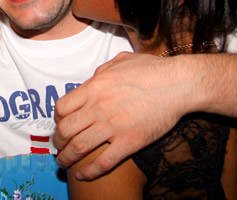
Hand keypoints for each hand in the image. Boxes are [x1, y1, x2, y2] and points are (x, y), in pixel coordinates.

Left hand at [54, 52, 199, 179]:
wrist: (179, 84)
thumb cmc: (153, 70)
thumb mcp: (120, 61)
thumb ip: (101, 71)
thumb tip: (92, 79)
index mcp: (95, 88)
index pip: (62, 107)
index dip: (57, 119)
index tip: (60, 123)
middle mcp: (99, 108)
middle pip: (65, 130)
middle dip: (57, 141)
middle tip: (58, 146)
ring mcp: (113, 126)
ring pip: (78, 148)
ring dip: (66, 158)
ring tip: (64, 163)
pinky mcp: (130, 142)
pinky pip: (103, 162)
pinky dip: (88, 172)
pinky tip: (81, 175)